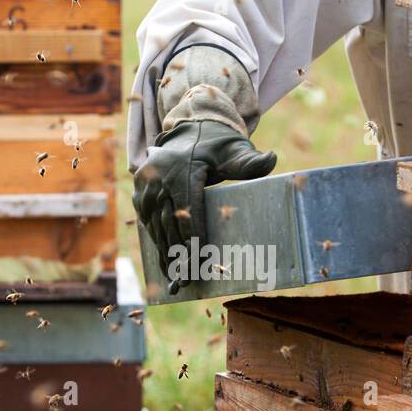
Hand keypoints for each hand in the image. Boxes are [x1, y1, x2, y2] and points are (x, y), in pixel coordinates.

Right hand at [133, 120, 276, 291]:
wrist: (187, 129)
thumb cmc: (215, 143)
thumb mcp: (234, 150)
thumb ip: (250, 161)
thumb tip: (271, 160)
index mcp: (181, 170)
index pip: (188, 213)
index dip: (193, 240)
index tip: (200, 263)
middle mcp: (158, 178)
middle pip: (169, 225)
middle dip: (179, 256)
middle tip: (189, 280)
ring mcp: (145, 186)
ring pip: (155, 227)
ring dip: (166, 254)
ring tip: (176, 279)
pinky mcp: (139, 192)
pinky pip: (147, 222)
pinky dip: (157, 242)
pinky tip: (166, 263)